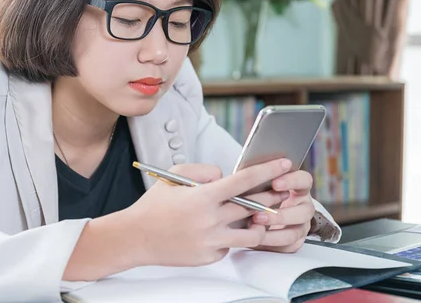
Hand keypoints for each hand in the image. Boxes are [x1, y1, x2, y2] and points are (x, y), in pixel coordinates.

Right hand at [125, 158, 292, 266]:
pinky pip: (231, 246)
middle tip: (282, 191)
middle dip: (272, 197)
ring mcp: (212, 241)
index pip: (244, 180)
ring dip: (260, 224)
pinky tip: (224, 231)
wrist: (136, 237)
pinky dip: (232, 238)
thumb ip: (205, 171)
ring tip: (260, 217)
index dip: (267, 170)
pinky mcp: (210, 257)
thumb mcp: (176, 176)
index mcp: (203, 197)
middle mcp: (211, 220)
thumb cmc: (155, 204)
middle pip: (254, 206)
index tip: (284, 163)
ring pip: (252, 234)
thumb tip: (226, 177)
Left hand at [249, 168, 314, 252]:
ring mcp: (302, 225)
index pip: (304, 180)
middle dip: (280, 215)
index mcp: (298, 187)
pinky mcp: (295, 241)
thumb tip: (226, 169)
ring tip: (255, 230)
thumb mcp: (257, 183)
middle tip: (259, 215)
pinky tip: (257, 240)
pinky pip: (288, 246)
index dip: (292, 181)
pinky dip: (272, 244)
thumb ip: (251, 176)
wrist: (256, 215)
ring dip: (274, 233)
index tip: (275, 184)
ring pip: (295, 232)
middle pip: (304, 211)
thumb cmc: (257, 194)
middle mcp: (304, 206)